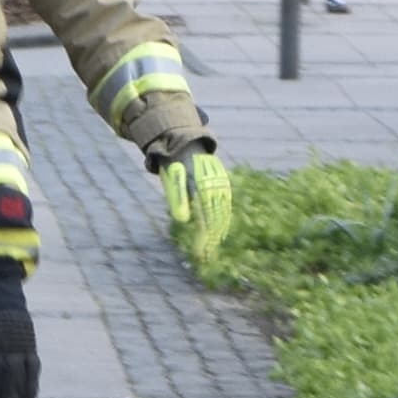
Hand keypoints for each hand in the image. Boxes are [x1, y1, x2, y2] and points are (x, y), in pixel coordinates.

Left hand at [157, 146, 237, 268]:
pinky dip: (224, 215)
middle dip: (212, 236)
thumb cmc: (174, 165)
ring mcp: (220, 182)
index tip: (200, 250)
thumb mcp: (171, 180)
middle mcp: (213, 184)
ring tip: (215, 245)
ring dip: (220, 228)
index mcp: (199, 185)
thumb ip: (177, 200)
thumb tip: (184, 221)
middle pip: (216, 216)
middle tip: (207, 254)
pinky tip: (221, 227)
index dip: (203, 235)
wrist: (184, 143)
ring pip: (223, 209)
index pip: (205, 216)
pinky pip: (226, 201)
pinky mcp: (223, 181)